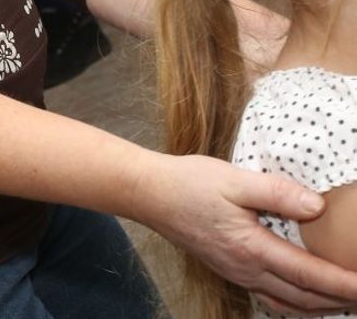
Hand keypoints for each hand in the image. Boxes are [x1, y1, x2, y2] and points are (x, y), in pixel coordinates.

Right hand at [137, 153, 356, 313]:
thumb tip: (317, 206)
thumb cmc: (188, 184)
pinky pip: (271, 297)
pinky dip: (296, 303)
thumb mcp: (234, 180)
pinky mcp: (229, 270)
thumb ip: (277, 193)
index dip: (342, 282)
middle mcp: (246, 269)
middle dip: (338, 299)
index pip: (308, 274)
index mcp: (251, 248)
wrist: (148, 194)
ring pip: (287, 303)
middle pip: (303, 298)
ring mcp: (236, 273)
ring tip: (343, 299)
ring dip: (319, 306)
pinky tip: (304, 295)